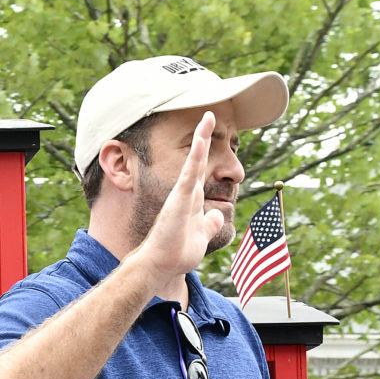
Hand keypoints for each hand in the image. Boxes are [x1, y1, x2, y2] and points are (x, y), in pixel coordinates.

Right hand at [123, 110, 225, 295]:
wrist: (161, 265)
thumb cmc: (176, 253)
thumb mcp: (201, 236)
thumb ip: (209, 223)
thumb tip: (218, 214)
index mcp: (191, 200)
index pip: (201, 170)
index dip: (206, 152)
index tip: (211, 133)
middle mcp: (185, 193)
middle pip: (197, 159)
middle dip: (203, 135)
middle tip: (209, 113)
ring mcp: (181, 195)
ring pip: (193, 161)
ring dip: (200, 138)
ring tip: (207, 116)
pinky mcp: (179, 200)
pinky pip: (190, 174)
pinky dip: (195, 156)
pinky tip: (201, 140)